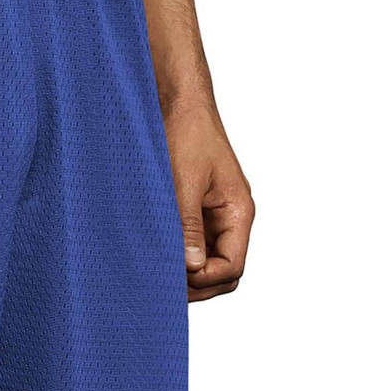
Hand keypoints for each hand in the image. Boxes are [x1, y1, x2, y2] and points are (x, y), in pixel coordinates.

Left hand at [164, 98, 254, 301]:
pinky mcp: (192, 212)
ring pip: (204, 262)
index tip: (175, 277)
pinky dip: (174, 255)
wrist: (176, 104)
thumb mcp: (184, 182)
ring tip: (154, 273)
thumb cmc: (186, 135)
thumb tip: (192, 267)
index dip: (205, 280)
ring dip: (183, 272)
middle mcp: (228, 219)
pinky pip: (189, 244)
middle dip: (196, 285)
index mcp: (238, 213)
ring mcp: (211, 217)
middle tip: (160, 287)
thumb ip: (188, 225)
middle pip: (222, 272)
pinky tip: (151, 255)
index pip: (232, 267)